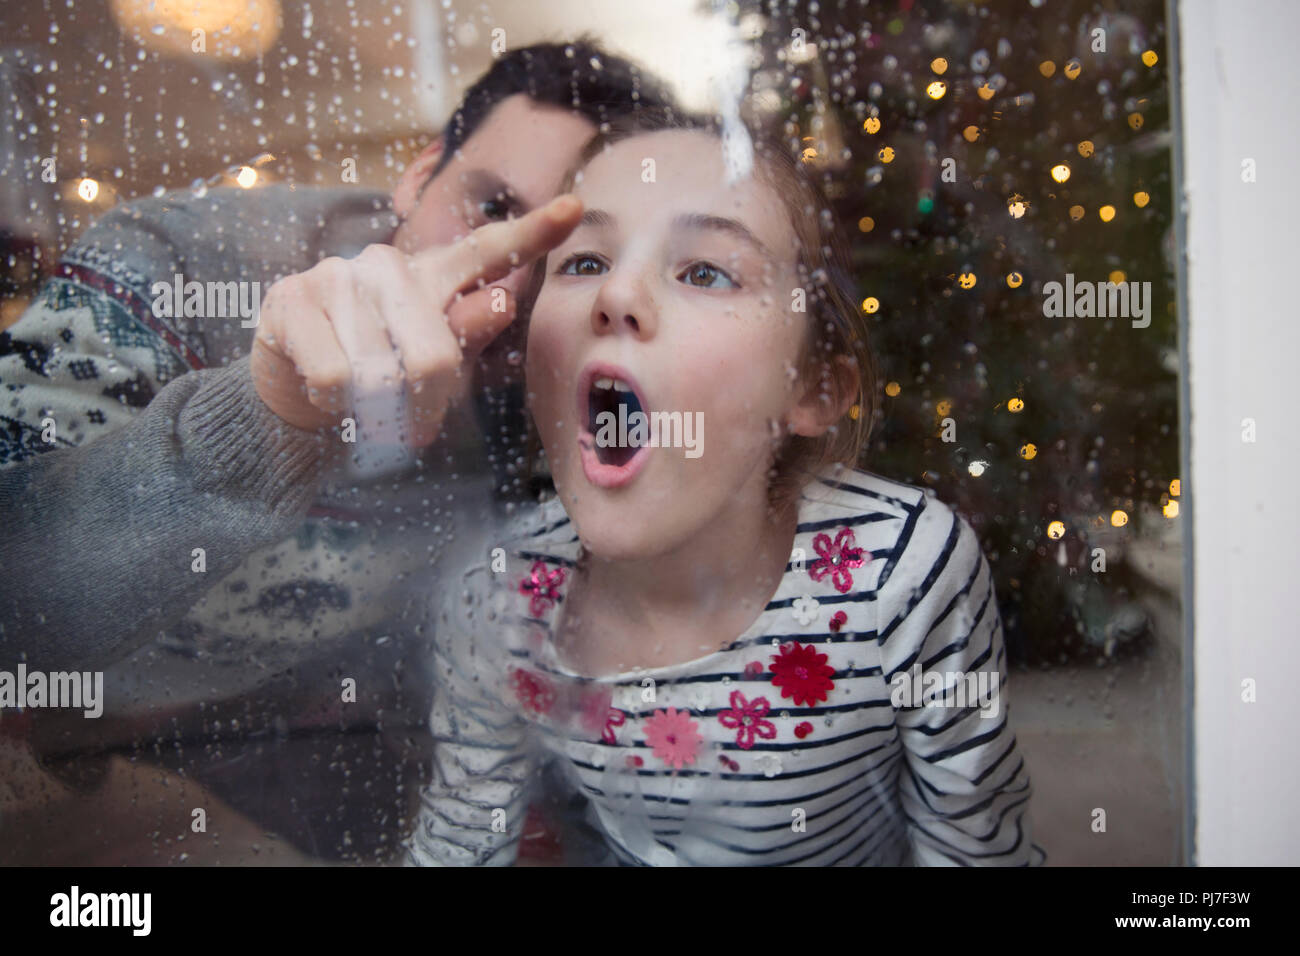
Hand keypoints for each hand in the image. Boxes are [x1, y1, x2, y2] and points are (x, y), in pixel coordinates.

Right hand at [250, 194, 580, 444]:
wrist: (293, 389)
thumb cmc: (376, 374)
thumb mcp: (427, 361)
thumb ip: (464, 333)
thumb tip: (500, 300)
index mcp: (435, 277)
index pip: (487, 250)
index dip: (532, 232)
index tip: (574, 207)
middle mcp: (389, 265)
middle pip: (432, 354)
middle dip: (421, 406)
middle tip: (411, 425)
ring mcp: (338, 275)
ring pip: (378, 373)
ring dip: (372, 407)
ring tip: (359, 398)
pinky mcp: (292, 298)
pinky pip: (334, 377)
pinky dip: (334, 403)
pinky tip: (326, 389)